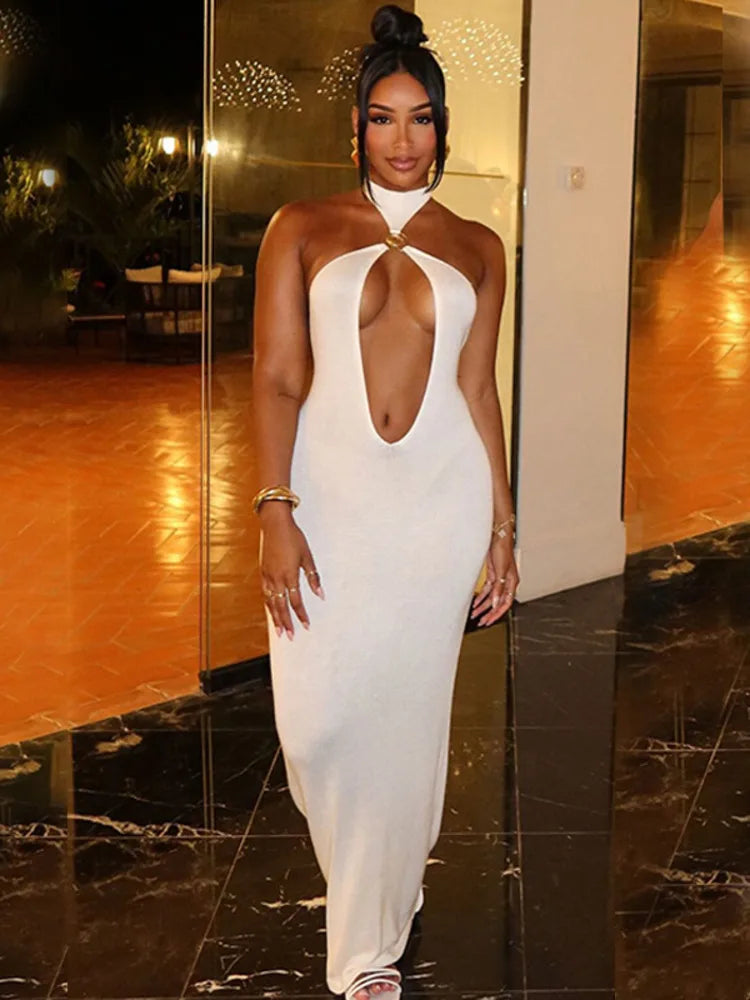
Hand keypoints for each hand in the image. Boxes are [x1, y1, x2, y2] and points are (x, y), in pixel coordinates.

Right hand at [259, 503, 323, 639]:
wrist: (275, 524)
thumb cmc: (293, 537)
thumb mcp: (307, 556)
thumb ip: (313, 577)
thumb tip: (321, 594)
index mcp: (289, 574)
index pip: (296, 601)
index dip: (301, 615)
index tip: (306, 626)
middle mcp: (276, 578)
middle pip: (281, 606)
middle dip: (286, 623)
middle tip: (290, 637)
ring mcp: (267, 575)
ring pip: (270, 602)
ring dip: (275, 618)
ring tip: (279, 631)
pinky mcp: (263, 572)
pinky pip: (265, 593)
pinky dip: (268, 605)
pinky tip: (271, 611)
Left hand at [470, 534, 518, 626]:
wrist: (497, 537)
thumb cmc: (502, 550)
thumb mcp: (500, 571)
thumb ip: (498, 588)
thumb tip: (495, 602)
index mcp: (512, 582)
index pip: (505, 603)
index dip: (497, 613)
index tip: (489, 621)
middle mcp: (506, 582)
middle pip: (498, 602)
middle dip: (489, 613)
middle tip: (482, 622)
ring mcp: (499, 579)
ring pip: (491, 597)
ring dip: (483, 606)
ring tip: (475, 614)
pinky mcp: (492, 574)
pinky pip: (487, 590)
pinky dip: (481, 597)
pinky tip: (475, 602)